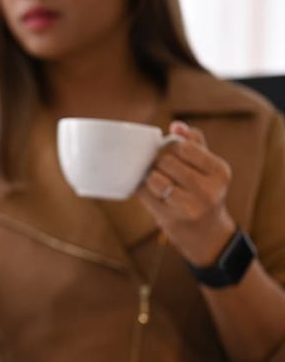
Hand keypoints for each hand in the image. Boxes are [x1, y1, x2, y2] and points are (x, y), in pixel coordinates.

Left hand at [137, 121, 235, 265]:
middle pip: (167, 161)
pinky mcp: (170, 219)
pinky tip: (145, 188)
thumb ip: (195, 144)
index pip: (184, 147)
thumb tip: (175, 125)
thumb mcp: (209, 169)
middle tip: (154, 164)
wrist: (208, 236)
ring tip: (151, 176)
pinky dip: (141, 188)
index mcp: (220, 171)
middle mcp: (208, 189)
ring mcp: (189, 206)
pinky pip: (145, 194)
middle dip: (155, 160)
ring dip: (147, 175)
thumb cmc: (205, 194)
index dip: (168, 145)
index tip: (164, 150)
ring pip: (154, 177)